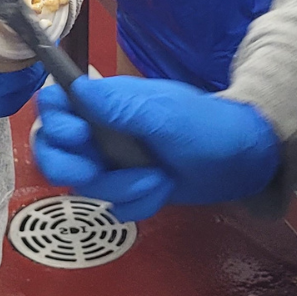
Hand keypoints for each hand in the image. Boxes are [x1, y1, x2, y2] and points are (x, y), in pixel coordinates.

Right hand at [32, 75, 280, 221]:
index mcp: (105, 103)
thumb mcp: (165, 115)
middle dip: (76, 169)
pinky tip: (162, 191)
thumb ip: (121, 106)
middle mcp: (101, 131)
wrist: (243, 162)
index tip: (79, 137)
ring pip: (85, 186)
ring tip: (157, 179)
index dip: (54, 124)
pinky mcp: (127, 188)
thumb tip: (78, 88)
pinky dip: (137, 203)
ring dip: (120, 188)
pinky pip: (112, 206)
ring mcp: (113, 162)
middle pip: (54, 153)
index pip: (54, 106)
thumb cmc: (206, 127)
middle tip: (98, 172)